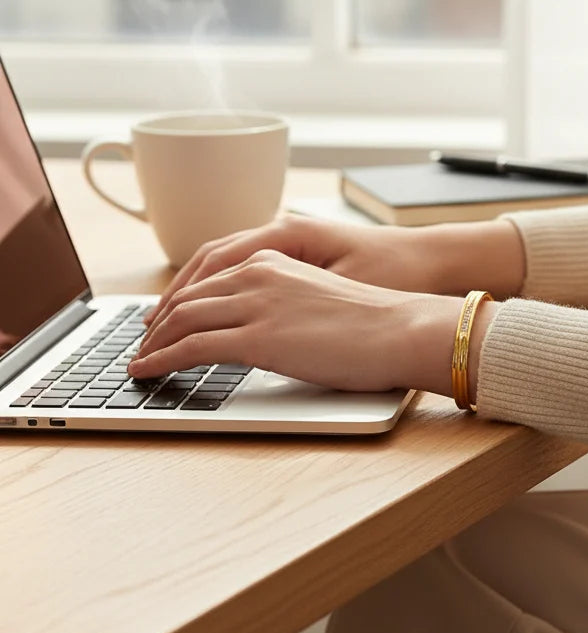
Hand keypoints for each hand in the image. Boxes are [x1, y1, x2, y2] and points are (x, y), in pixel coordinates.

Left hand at [144, 214, 523, 328]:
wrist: (404, 328)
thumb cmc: (381, 321)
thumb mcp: (327, 300)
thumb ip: (294, 305)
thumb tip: (280, 331)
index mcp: (278, 261)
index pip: (213, 276)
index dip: (182, 300)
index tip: (167, 318)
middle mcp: (259, 274)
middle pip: (189, 295)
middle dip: (159, 320)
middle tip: (143, 341)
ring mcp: (255, 303)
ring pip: (181, 318)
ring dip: (152, 341)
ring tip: (139, 361)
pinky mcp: (256, 338)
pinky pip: (190, 347)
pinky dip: (159, 359)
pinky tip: (146, 371)